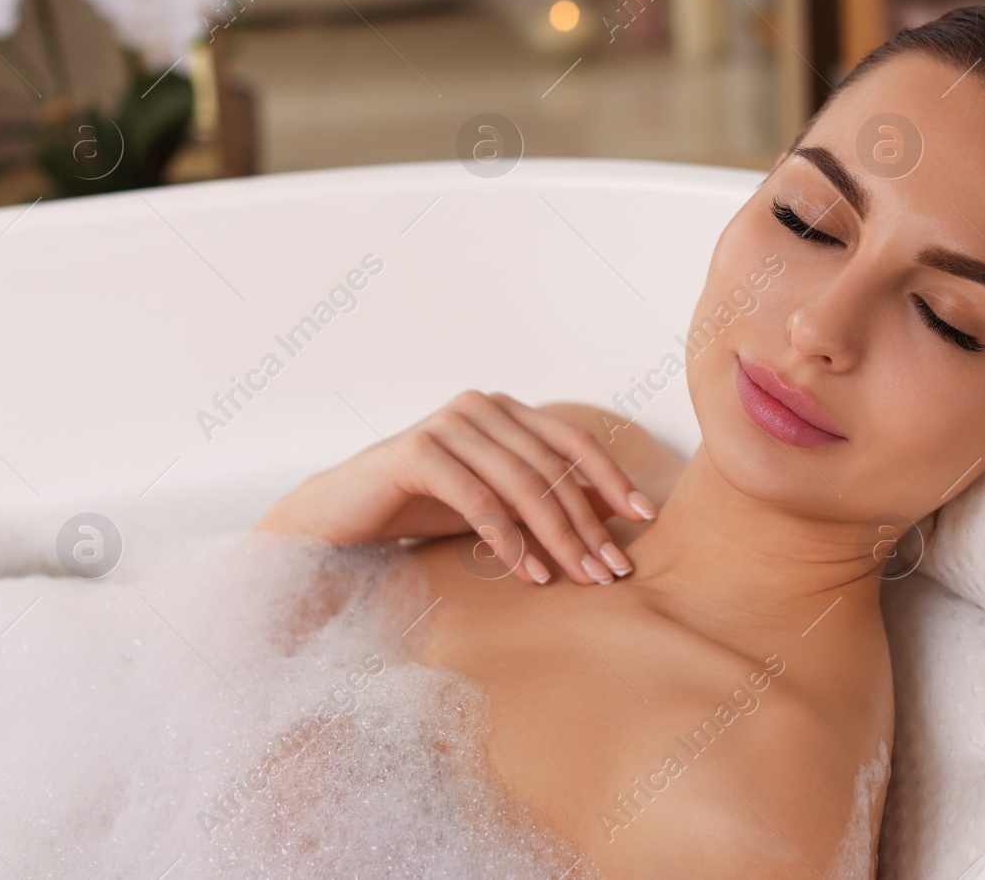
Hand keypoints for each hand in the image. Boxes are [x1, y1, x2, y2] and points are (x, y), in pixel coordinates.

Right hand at [254, 391, 656, 584]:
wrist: (340, 516)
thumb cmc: (423, 507)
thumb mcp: (497, 502)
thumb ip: (546, 498)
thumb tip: (615, 513)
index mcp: (504, 410)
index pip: (572, 441)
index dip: (611, 478)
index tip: (644, 518)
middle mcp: (480, 407)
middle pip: (551, 468)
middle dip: (587, 522)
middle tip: (613, 569)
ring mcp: (448, 424)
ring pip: (521, 484)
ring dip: (557, 536)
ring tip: (582, 578)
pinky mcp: (417, 451)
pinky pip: (479, 500)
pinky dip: (510, 540)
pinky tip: (531, 574)